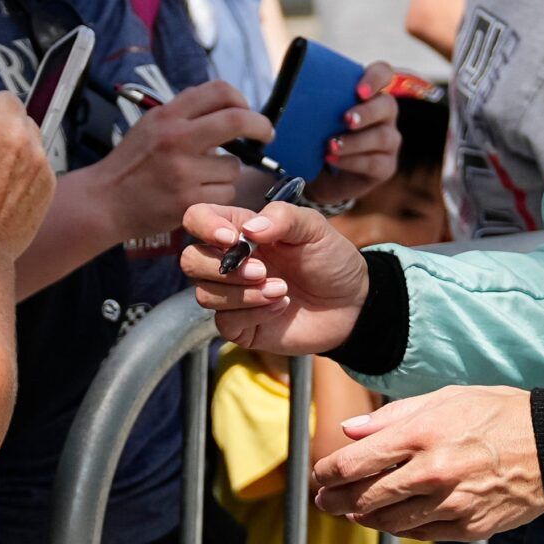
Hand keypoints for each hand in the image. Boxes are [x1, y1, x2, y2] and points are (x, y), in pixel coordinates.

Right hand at [99, 81, 271, 238]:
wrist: (103, 201)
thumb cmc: (131, 163)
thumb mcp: (150, 125)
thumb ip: (184, 112)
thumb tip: (227, 103)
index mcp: (168, 116)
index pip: (219, 91)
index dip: (243, 100)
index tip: (250, 113)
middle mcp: (176, 139)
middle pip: (237, 120)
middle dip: (260, 126)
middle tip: (266, 134)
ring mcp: (183, 172)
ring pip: (233, 166)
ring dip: (227, 173)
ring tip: (202, 178)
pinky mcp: (187, 201)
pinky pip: (225, 194)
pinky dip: (218, 195)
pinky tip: (196, 195)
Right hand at [183, 197, 368, 352]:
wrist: (352, 303)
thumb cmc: (330, 260)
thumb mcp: (314, 228)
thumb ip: (283, 217)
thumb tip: (249, 228)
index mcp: (240, 230)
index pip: (197, 219)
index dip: (205, 226)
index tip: (232, 238)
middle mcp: (229, 262)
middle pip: (191, 260)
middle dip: (223, 268)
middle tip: (262, 270)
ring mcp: (233, 295)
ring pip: (205, 294)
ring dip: (243, 293)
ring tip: (281, 289)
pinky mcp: (241, 326)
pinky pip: (225, 322)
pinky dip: (254, 313)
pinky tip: (281, 305)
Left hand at [304, 62, 402, 207]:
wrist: (314, 176)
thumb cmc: (315, 137)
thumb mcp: (310, 116)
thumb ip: (308, 98)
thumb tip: (287, 81)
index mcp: (369, 94)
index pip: (383, 73)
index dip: (375, 78)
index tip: (359, 91)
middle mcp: (384, 115)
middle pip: (388, 105)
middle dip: (367, 112)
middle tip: (345, 119)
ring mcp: (389, 142)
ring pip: (383, 137)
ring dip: (355, 141)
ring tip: (331, 145)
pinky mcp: (386, 167)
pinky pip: (375, 163)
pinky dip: (352, 161)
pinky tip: (332, 159)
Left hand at [311, 385, 543, 539]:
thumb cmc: (497, 412)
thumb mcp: (444, 399)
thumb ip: (392, 417)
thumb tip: (349, 431)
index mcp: (421, 435)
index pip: (356, 461)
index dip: (328, 472)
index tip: (318, 475)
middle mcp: (432, 473)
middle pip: (366, 496)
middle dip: (336, 500)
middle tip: (322, 501)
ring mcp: (451, 504)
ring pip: (390, 522)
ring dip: (363, 519)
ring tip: (350, 514)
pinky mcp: (469, 527)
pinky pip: (421, 534)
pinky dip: (400, 529)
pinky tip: (389, 522)